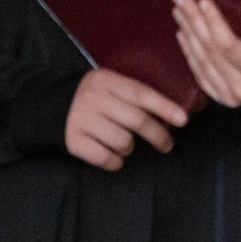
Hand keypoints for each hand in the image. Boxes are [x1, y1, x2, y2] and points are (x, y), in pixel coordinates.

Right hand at [64, 68, 188, 170]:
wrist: (56, 108)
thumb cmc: (98, 100)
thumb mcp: (114, 88)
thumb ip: (138, 97)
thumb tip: (177, 115)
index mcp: (107, 80)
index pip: (142, 94)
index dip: (165, 107)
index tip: (183, 120)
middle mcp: (93, 97)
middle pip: (137, 120)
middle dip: (158, 135)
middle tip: (167, 145)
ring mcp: (81, 119)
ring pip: (123, 141)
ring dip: (130, 148)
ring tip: (125, 143)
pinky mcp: (73, 141)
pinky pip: (106, 158)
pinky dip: (115, 161)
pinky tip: (114, 156)